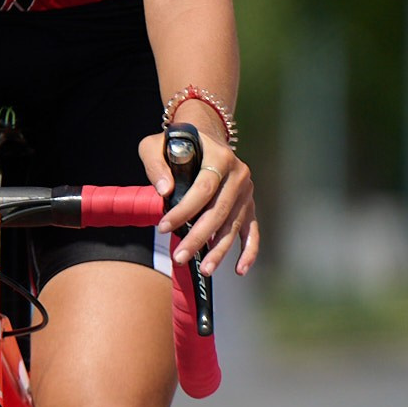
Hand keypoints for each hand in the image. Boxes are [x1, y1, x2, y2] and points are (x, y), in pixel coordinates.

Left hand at [137, 126, 260, 274]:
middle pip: (219, 211)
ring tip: (204, 269)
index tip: (163, 227)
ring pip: (233, 225)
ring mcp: (246, 192)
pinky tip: (240, 269)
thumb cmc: (177, 144)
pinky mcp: (249, 205)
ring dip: (219, 250)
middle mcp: (238, 174)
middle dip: (198, 237)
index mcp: (220, 156)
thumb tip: (164, 191)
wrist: (205, 137)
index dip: (184, 210)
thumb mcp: (156, 144)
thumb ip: (156, 164)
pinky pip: (252, 231)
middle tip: (180, 257)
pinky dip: (249, 251)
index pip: (203, 188)